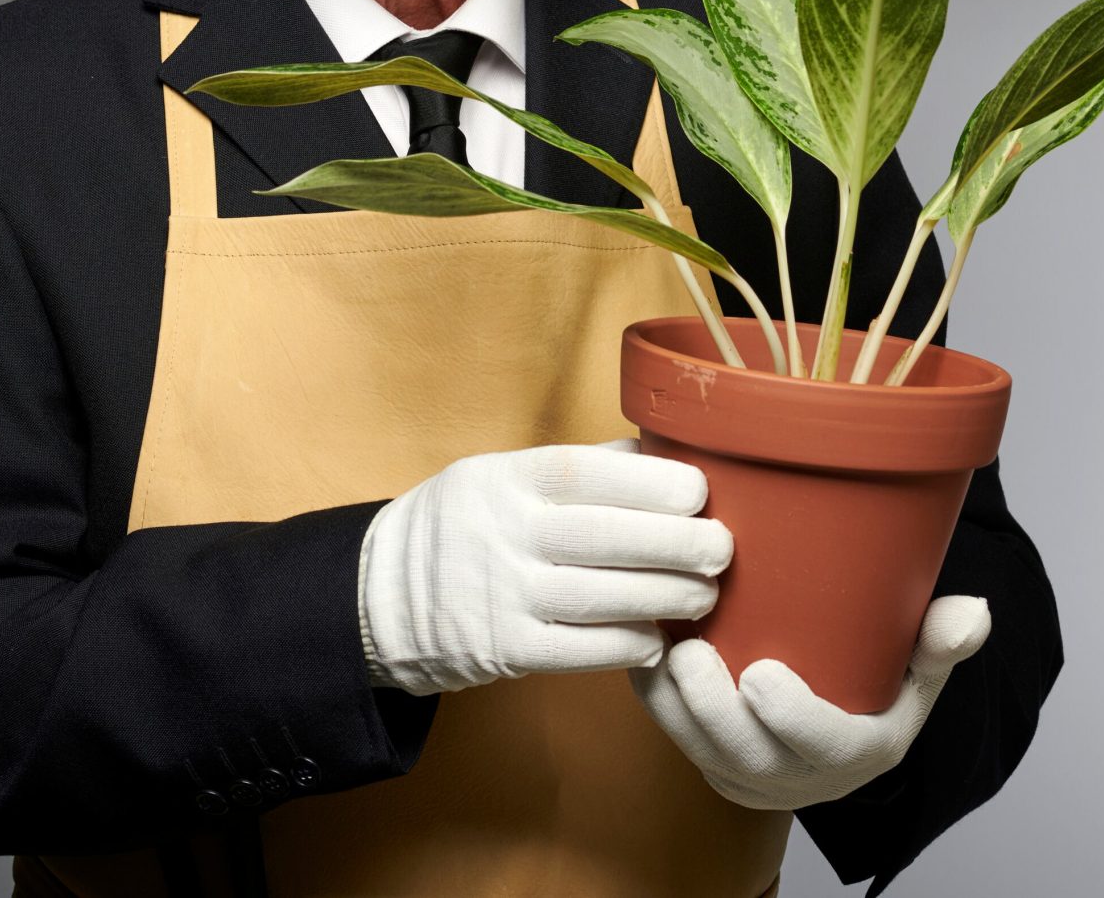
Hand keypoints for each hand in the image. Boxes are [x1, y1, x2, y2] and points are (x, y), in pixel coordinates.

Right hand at [360, 437, 733, 695]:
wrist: (382, 595)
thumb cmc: (466, 525)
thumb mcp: (502, 474)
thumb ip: (577, 469)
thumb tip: (659, 454)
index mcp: (507, 477)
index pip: (588, 471)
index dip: (653, 482)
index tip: (700, 493)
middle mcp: (502, 531)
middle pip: (605, 536)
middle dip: (677, 544)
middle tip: (721, 550)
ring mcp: (499, 593)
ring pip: (600, 596)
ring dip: (665, 597)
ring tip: (703, 596)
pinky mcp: (500, 649)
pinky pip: (577, 650)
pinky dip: (626, 645)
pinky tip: (657, 639)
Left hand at [628, 594, 991, 811]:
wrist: (836, 734)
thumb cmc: (879, 692)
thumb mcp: (919, 673)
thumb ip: (940, 644)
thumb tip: (970, 613)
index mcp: (855, 753)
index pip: (822, 748)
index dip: (790, 719)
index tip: (761, 674)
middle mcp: (798, 776)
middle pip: (746, 757)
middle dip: (711, 710)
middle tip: (691, 655)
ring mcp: (748, 773)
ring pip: (698, 750)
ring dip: (670, 705)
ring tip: (658, 648)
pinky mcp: (710, 758)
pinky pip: (673, 736)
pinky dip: (655, 697)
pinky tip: (643, 647)